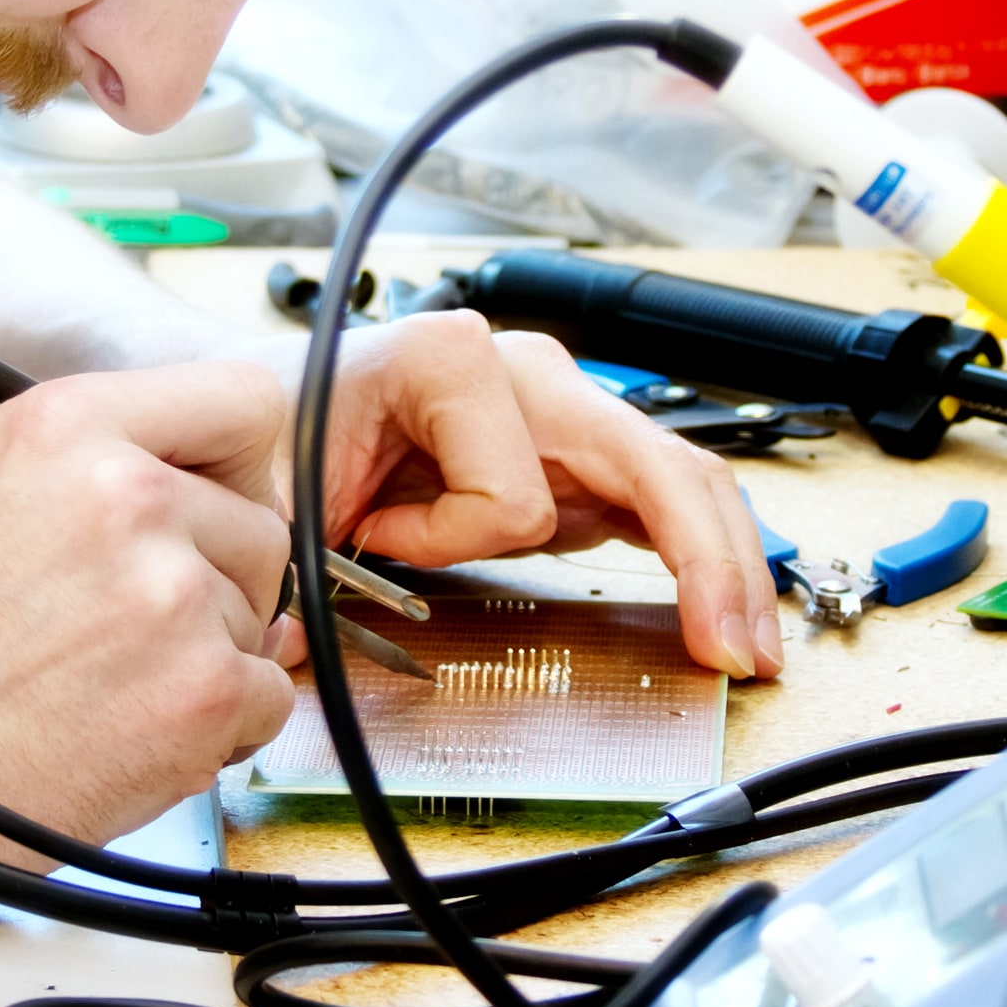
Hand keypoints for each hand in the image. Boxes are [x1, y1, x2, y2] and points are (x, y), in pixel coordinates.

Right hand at [0, 360, 296, 889]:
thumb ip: (101, 457)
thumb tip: (212, 474)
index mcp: (63, 427)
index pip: (242, 401)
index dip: (241, 462)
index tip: (223, 499)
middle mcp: (124, 494)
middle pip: (261, 522)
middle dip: (217, 578)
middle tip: (127, 624)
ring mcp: (171, 592)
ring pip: (261, 615)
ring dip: (208, 655)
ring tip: (106, 680)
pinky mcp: (205, 687)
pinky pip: (269, 695)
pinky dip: (222, 725)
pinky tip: (134, 726)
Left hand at [284, 312, 783, 680]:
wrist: (258, 406)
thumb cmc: (269, 428)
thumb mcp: (277, 484)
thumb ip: (305, 544)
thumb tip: (310, 619)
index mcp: (453, 359)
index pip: (508, 494)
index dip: (445, 540)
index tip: (374, 539)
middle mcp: (524, 373)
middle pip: (657, 464)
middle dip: (706, 561)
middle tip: (727, 647)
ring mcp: (559, 411)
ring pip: (681, 479)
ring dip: (725, 566)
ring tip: (748, 645)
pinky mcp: (570, 456)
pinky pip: (661, 499)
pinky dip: (702, 557)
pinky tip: (725, 611)